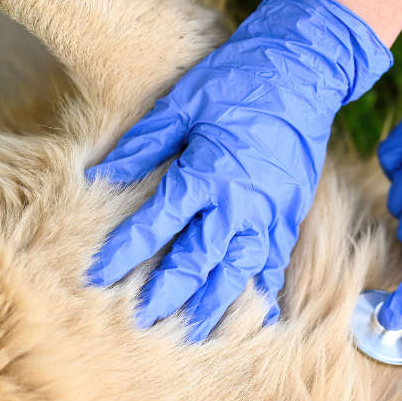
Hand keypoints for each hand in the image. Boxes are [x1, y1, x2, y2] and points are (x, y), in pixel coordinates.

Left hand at [86, 0, 391, 339]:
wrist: (304, 68)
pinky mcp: (292, 214)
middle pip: (196, 262)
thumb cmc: (236, 80)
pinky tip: (246, 312)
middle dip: (166, 295)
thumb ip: (141, 145)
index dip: (123, 254)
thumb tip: (100, 175)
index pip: (154, 226)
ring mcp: (270, 212)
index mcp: (205, 173)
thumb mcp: (180, 104)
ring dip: (213, 306)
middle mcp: (238, 202)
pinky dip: (258, 291)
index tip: (97, 276)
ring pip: (237, 273)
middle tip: (141, 321)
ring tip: (192, 333)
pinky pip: (273, 263)